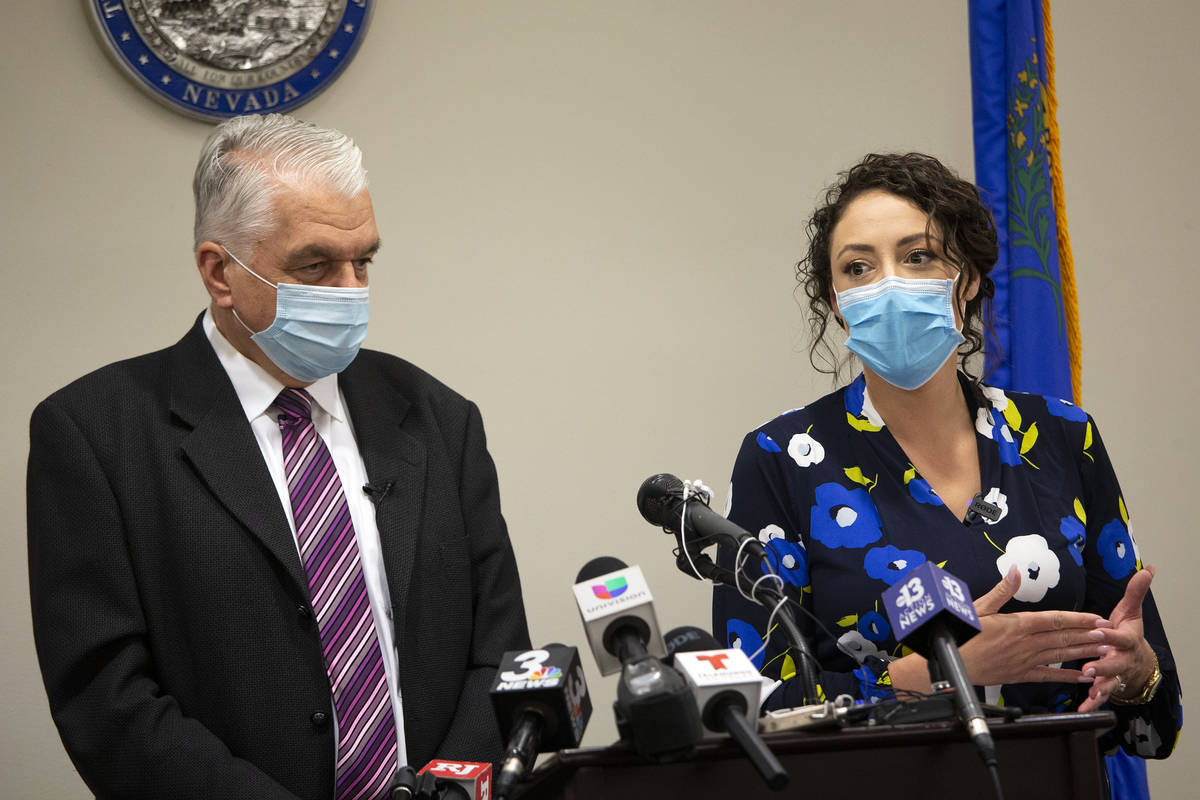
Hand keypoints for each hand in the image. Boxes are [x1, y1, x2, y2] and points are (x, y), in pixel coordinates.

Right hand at [956, 565, 1104, 685]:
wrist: (952, 665)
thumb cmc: (961, 634)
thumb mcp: (978, 607)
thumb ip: (1000, 590)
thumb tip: (1015, 570)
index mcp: (1018, 624)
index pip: (1055, 620)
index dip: (1079, 619)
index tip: (1097, 618)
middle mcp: (1026, 643)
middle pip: (1063, 637)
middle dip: (1089, 635)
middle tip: (1111, 634)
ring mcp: (1025, 660)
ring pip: (1060, 655)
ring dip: (1083, 652)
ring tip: (1104, 650)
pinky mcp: (1020, 674)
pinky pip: (1048, 675)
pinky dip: (1066, 676)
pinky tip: (1082, 676)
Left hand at [1078, 566, 1156, 711]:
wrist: (1138, 660)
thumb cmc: (1128, 632)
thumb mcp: (1131, 611)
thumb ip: (1135, 592)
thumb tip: (1148, 569)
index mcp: (1126, 639)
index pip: (1119, 637)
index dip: (1110, 634)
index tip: (1099, 630)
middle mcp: (1122, 659)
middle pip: (1115, 663)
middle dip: (1104, 665)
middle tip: (1090, 667)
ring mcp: (1116, 674)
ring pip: (1110, 683)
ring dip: (1100, 687)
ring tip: (1090, 692)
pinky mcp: (1108, 686)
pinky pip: (1101, 696)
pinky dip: (1093, 703)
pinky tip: (1084, 709)